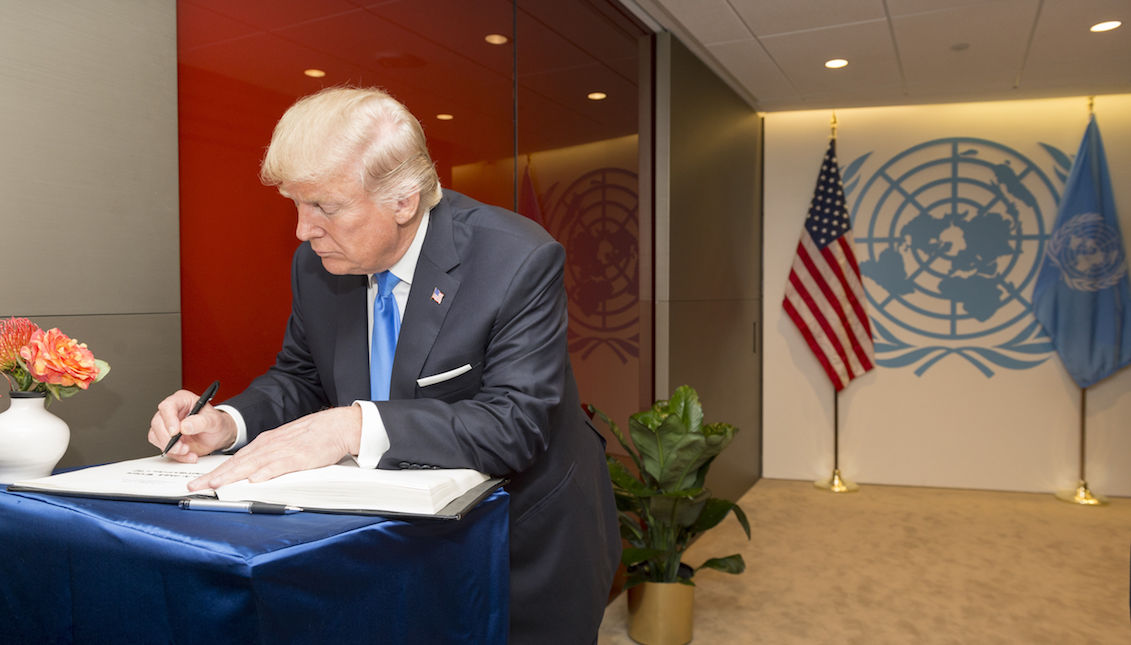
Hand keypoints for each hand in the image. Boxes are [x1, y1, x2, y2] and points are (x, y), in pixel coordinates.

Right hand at [148, 389, 236, 462]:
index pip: (168, 406)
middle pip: (157, 423)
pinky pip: (163, 448)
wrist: (218, 436)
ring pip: (156, 436)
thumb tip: (185, 426)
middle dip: (168, 439)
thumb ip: (201, 422)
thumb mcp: (214, 421)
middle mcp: (172, 411)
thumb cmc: (216, 423)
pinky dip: (176, 455)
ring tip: (188, 451)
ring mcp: (167, 425)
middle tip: (182, 447)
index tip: (175, 432)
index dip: (169, 419)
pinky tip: (189, 455)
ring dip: (172, 449)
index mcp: (182, 400)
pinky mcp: (166, 438)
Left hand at [187, 405, 361, 490]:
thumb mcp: (285, 442)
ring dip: (232, 475)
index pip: (235, 459)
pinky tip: (254, 480)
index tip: (200, 481)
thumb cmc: (314, 435)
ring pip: (252, 464)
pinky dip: (265, 472)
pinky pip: (279, 466)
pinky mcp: (299, 457)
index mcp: (265, 443)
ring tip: (215, 484)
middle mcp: (269, 445)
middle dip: (215, 475)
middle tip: (196, 486)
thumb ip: (269, 456)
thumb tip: (252, 473)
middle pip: (237, 462)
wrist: (337, 426)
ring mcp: (283, 451)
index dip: (216, 471)